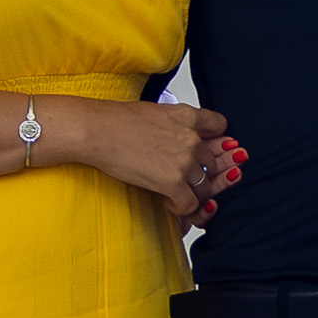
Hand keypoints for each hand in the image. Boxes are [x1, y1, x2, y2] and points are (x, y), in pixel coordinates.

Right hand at [80, 97, 245, 220]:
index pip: (219, 125)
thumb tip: (181, 135)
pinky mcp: (172, 183)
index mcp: (187, 117)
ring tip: (171, 190)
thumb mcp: (155, 111)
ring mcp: (184, 162)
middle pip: (212, 163)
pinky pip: (190, 204)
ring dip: (190, 192)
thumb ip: (176, 122)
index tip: (206, 149)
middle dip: (200, 173)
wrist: (97, 130)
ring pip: (203, 186)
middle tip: (181, 179)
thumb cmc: (117, 121)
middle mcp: (191, 138)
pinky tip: (166, 200)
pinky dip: (180, 207)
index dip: (215, 140)